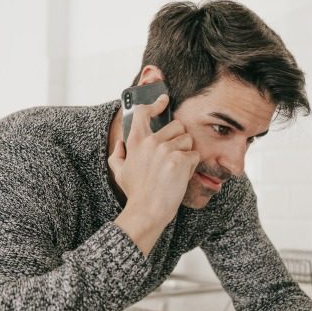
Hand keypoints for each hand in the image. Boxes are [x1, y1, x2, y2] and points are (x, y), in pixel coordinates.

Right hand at [110, 95, 199, 254]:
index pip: (143, 112)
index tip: (163, 100)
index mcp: (135, 141)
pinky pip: (194, 155)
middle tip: (173, 155)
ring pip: (187, 140)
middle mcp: (151, 141)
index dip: (155, 104)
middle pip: (177, 126)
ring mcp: (166, 150)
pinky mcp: (180, 160)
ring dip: (186, 152)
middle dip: (179, 139)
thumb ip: (117, 154)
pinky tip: (180, 176)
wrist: (148, 210)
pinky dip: (191, 166)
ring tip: (175, 168)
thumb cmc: (136, 192)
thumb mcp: (119, 172)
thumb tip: (120, 143)